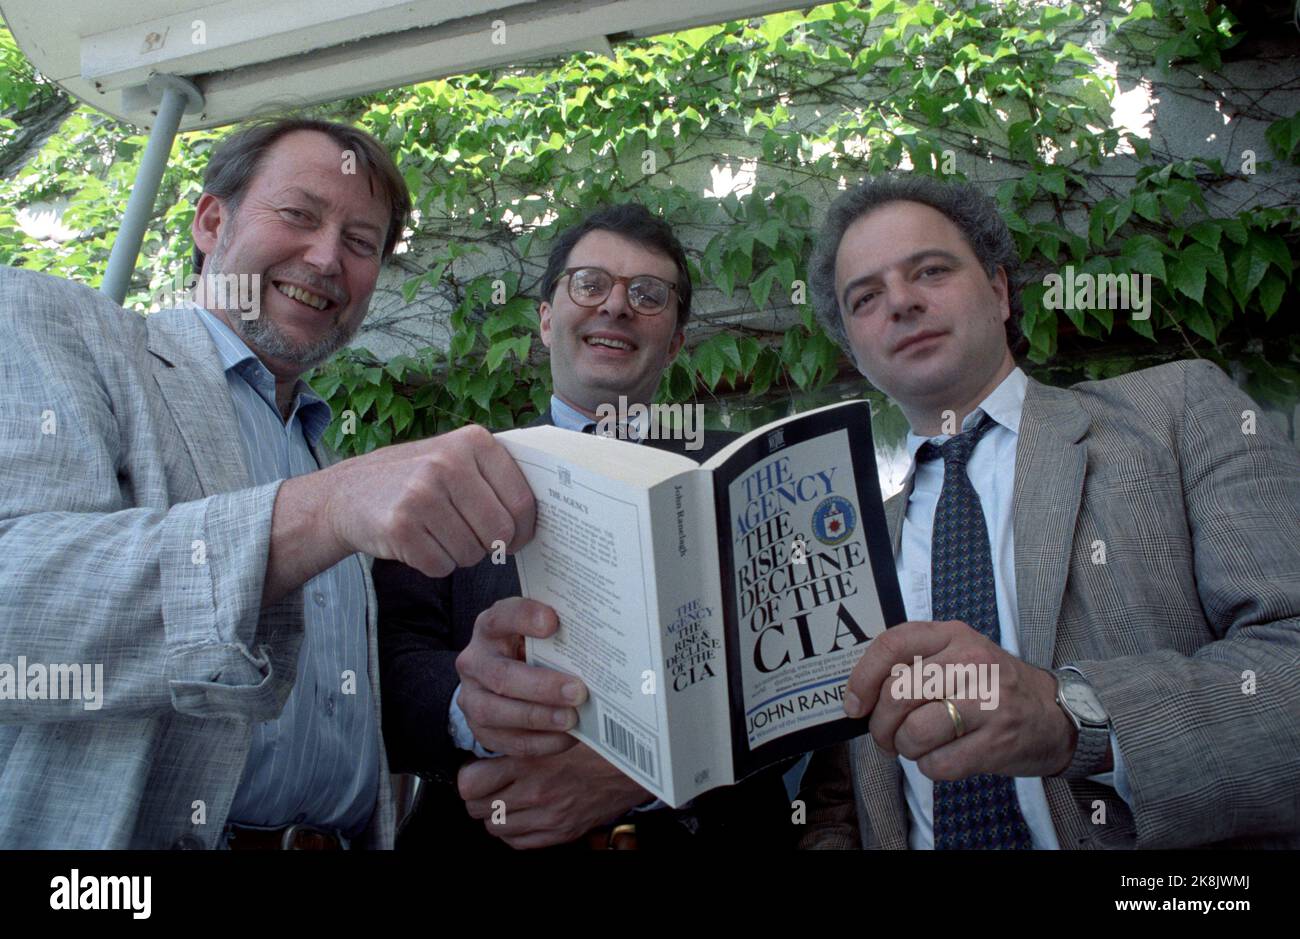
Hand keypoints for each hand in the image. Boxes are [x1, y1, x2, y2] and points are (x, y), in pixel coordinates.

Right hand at [323, 424, 534, 575]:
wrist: (347, 493)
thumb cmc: (416, 480)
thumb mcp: (456, 457)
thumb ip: (497, 476)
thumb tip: (554, 509)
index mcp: (473, 441)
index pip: (522, 501)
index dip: (523, 529)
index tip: (513, 536)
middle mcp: (447, 463)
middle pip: (500, 532)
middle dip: (491, 546)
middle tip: (472, 539)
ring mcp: (422, 494)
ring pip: (472, 554)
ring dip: (459, 555)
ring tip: (438, 533)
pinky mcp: (400, 526)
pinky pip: (441, 566)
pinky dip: (434, 564)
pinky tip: (418, 542)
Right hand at [456, 596, 587, 755]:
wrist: (496, 679)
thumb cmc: (528, 649)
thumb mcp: (535, 632)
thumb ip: (558, 630)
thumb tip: (599, 636)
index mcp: (491, 628)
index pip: (502, 617)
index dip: (525, 619)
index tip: (553, 622)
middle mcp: (476, 661)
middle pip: (502, 675)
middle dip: (542, 686)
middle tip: (578, 691)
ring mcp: (473, 698)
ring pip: (498, 712)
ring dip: (539, 718)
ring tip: (572, 719)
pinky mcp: (481, 730)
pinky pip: (509, 741)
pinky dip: (541, 742)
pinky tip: (567, 737)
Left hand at [458, 743, 651, 848]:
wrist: (636, 766)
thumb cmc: (600, 740)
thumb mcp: (558, 725)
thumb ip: (528, 730)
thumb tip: (503, 723)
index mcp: (530, 762)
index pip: (471, 782)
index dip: (470, 775)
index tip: (477, 766)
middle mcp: (534, 794)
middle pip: (477, 808)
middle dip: (479, 795)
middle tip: (489, 782)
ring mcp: (546, 817)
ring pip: (495, 827)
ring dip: (496, 813)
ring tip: (506, 797)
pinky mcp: (560, 833)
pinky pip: (519, 843)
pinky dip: (515, 831)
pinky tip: (523, 814)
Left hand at [842, 620, 1077, 779]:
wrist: (1055, 714)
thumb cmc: (993, 687)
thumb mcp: (959, 655)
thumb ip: (915, 663)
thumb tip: (859, 695)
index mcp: (954, 635)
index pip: (892, 645)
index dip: (862, 678)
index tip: (854, 704)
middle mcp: (971, 662)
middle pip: (897, 694)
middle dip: (880, 725)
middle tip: (886, 736)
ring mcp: (987, 702)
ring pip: (914, 732)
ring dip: (905, 748)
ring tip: (917, 746)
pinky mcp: (997, 742)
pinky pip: (938, 764)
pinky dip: (930, 767)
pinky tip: (943, 756)